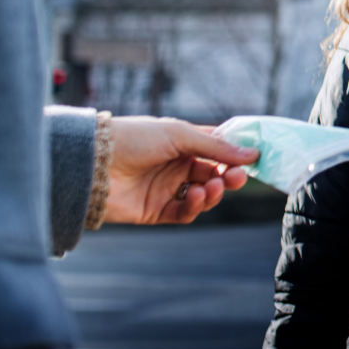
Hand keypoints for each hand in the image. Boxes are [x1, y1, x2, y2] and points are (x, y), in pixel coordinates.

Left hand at [104, 117, 258, 224]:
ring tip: (213, 187)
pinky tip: (195, 196)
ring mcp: (166, 189)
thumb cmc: (134, 138)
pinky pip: (184, 213)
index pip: (216, 150)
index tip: (254, 158)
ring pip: (203, 196)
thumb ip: (216, 147)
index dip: (235, 155)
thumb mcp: (179, 135)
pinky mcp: (155, 211)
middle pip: (214, 174)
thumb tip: (252, 153)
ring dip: (214, 193)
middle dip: (229, 176)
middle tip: (239, 177)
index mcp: (182, 143)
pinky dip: (195, 207)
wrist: (93, 163)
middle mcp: (176, 166)